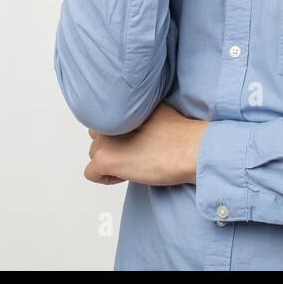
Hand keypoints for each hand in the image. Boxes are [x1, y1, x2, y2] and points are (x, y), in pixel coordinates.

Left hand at [85, 103, 208, 186]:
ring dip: (111, 162)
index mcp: (122, 105)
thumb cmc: (180, 136)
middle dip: (113, 148)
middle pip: (98, 137)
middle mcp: (109, 119)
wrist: (190, 150)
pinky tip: (126, 175)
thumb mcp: (155, 111)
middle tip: (135, 154)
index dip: (121, 135)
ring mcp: (104, 139)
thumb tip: (130, 126)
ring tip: (134, 164)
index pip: (107, 121)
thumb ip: (136, 114)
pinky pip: (92, 173)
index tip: (136, 142)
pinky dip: (106, 178)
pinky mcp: (105, 159)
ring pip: (94, 154)